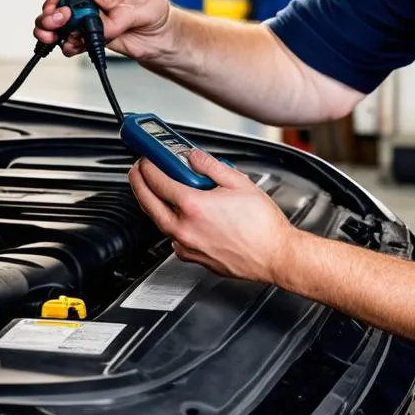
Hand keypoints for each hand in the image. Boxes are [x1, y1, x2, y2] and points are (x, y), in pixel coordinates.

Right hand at [34, 0, 171, 59]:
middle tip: (54, 23)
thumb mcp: (145, 8)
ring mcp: (90, 13)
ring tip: (55, 37)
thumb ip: (120, 7)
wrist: (160, 37)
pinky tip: (69, 47)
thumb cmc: (156, 12)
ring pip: (62, 18)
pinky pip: (72, 37)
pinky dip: (67, 43)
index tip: (56, 3)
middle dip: (53, 11)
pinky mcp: (89, 31)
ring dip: (54, 28)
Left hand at [128, 150, 299, 282]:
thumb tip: (194, 157)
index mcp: (193, 207)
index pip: (157, 181)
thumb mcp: (238, 182)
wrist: (275, 255)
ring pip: (159, 221)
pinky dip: (170, 222)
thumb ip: (210, 166)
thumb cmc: (262, 225)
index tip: (147, 157)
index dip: (148, 166)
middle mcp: (185, 229)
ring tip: (156, 189)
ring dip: (153, 203)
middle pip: (148, 203)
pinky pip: (173, 236)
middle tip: (139, 171)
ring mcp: (186, 246)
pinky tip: (180, 213)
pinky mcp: (192, 257)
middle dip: (139, 183)